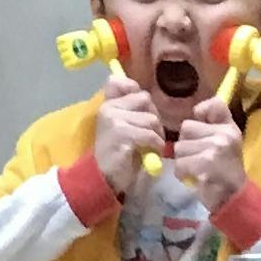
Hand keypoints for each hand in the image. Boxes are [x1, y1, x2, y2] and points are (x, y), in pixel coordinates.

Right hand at [91, 78, 162, 196]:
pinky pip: (150, 135)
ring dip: (156, 135)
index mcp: (107, 103)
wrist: (104, 177)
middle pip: (145, 99)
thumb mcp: (121, 124)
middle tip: (150, 134)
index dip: (136, 94)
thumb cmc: (117, 151)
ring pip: (151, 119)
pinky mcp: (121, 135)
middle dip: (153, 117)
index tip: (140, 112)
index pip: (122, 83)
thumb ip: (130, 107)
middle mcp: (108, 108)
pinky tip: (149, 153)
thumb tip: (144, 94)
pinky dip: (155, 145)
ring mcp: (114, 121)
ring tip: (149, 146)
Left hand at [166, 97, 246, 210]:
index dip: (201, 113)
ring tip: (197, 169)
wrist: (234, 199)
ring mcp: (215, 149)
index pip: (214, 104)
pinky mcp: (205, 165)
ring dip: (183, 161)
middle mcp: (224, 135)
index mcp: (230, 128)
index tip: (201, 130)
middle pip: (186, 127)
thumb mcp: (225, 143)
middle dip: (186, 144)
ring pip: (179, 147)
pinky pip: (179, 163)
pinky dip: (182, 173)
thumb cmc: (225, 170)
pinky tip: (194, 178)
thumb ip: (213, 125)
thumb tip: (196, 110)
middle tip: (198, 158)